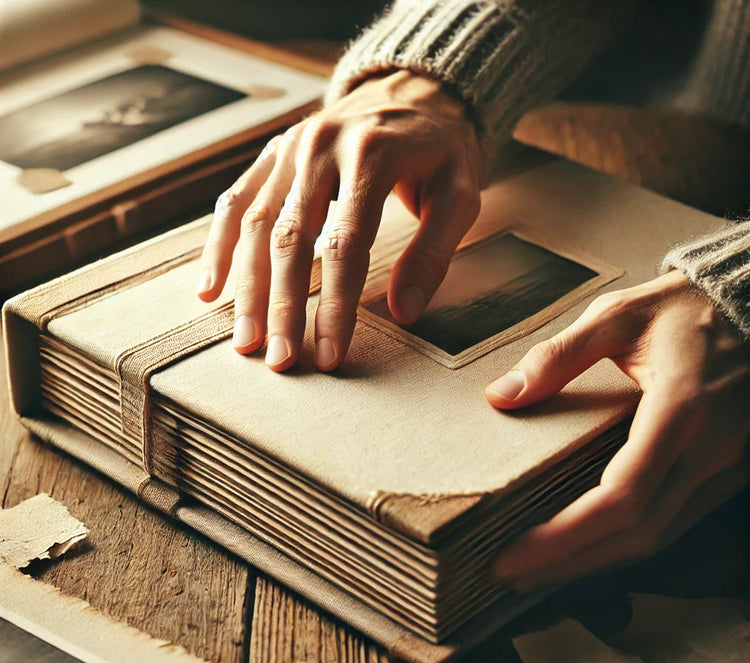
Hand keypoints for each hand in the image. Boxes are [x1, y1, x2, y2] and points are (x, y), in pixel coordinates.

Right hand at [197, 70, 481, 370]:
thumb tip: (404, 312)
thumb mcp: (458, 194)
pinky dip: (218, 247)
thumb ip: (433, 252)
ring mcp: (288, 149)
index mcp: (370, 155)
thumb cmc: (439, 150)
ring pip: (254, 225)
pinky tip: (210, 290)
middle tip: (278, 360)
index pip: (345, 245)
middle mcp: (320, 148)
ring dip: (247, 288)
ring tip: (244, 340)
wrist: (410, 89)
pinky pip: (234, 202)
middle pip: (290, 239)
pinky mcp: (271, 155)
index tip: (329, 354)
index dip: (336, 305)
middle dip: (283, 307)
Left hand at [486, 271, 749, 589]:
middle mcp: (710, 450)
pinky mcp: (730, 471)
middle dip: (571, 562)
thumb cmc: (685, 307)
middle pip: (636, 534)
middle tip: (514, 573)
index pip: (619, 498)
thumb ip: (558, 356)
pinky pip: (676, 522)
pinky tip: (592, 544)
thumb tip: (502, 395)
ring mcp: (728, 466)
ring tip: (542, 569)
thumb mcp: (617, 316)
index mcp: (680, 411)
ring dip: (598, 561)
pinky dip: (629, 543)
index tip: (514, 554)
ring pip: (659, 537)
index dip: (564, 537)